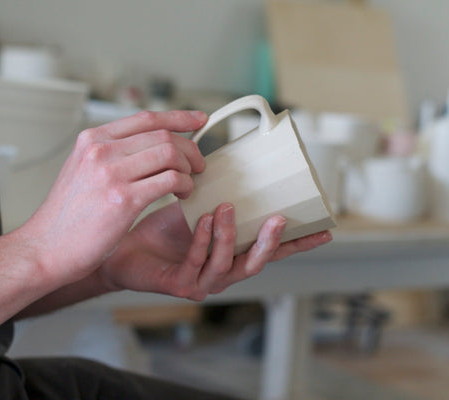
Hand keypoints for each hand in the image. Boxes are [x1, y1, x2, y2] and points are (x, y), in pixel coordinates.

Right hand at [18, 110, 207, 287]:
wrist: (46, 248)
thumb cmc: (67, 217)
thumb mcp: (82, 170)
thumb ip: (111, 154)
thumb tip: (149, 145)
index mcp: (92, 140)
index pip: (146, 118)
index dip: (178, 117)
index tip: (198, 119)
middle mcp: (101, 150)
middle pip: (163, 135)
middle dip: (190, 149)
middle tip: (197, 165)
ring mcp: (112, 173)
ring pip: (171, 155)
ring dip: (189, 168)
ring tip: (189, 183)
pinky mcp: (124, 199)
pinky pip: (172, 180)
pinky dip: (186, 185)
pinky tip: (182, 195)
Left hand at [97, 201, 331, 300]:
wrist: (124, 245)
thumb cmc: (162, 228)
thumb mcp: (197, 206)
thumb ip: (220, 194)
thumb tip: (241, 161)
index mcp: (232, 253)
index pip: (272, 249)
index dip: (298, 243)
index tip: (325, 230)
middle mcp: (223, 271)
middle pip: (258, 263)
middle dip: (272, 243)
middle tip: (280, 219)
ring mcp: (204, 281)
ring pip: (228, 265)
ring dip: (230, 235)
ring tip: (227, 208)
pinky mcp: (181, 286)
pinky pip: (197, 264)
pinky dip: (203, 241)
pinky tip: (202, 221)